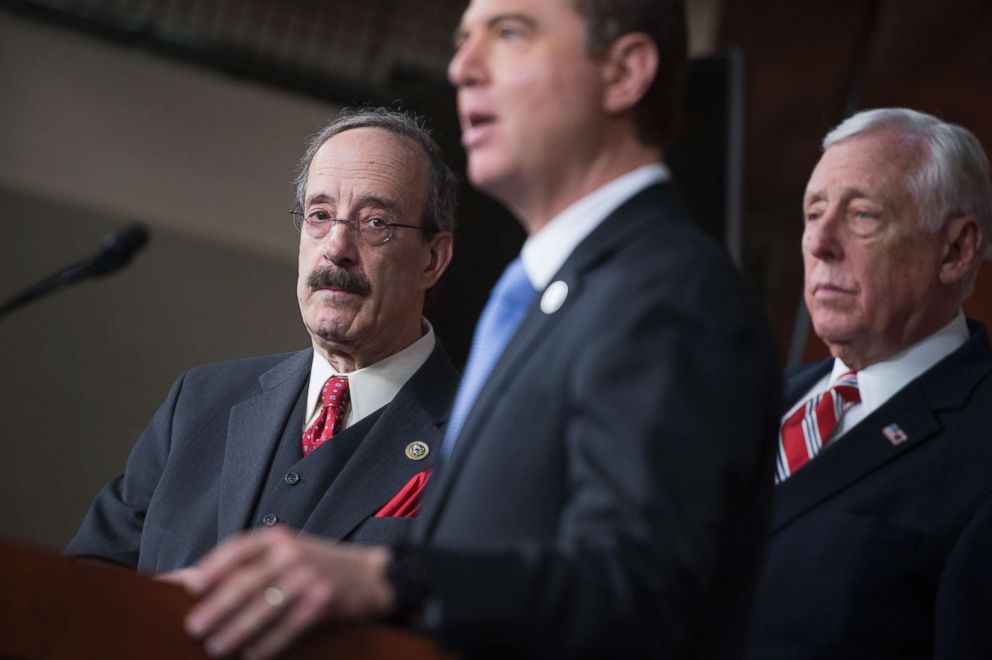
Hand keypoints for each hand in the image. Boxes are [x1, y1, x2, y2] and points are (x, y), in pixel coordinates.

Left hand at [178, 526, 393, 658]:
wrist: (372, 575)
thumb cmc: (319, 565)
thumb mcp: (289, 552)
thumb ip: (251, 562)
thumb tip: (192, 581)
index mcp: (280, 537)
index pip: (239, 549)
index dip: (213, 567)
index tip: (191, 587)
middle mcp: (293, 553)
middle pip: (247, 581)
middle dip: (218, 607)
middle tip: (194, 627)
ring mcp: (310, 576)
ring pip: (264, 608)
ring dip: (237, 631)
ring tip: (217, 647)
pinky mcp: (324, 601)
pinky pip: (288, 627)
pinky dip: (267, 644)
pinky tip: (252, 655)